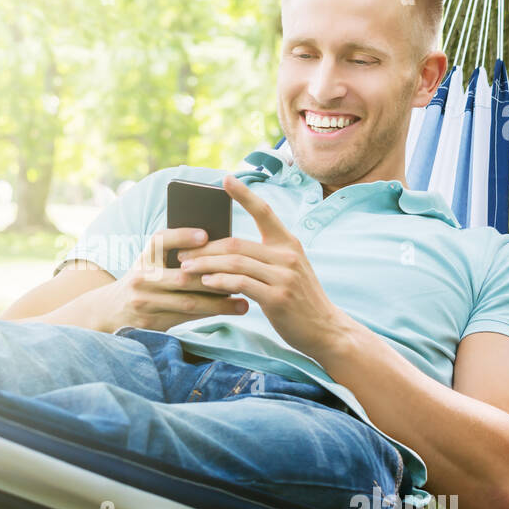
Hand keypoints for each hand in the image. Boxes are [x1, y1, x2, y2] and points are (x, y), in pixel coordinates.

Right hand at [95, 225, 249, 331]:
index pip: (161, 240)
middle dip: (215, 278)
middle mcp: (141, 278)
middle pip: (182, 277)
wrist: (111, 310)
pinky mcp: (149, 324)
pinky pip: (184, 319)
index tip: (205, 235)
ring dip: (218, 303)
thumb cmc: (145, 279)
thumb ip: (176, 254)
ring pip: (188, 303)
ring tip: (243, 301)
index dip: (182, 236)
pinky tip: (228, 312)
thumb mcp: (152, 261)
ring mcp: (144, 303)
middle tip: (242, 277)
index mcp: (144, 257)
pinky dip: (208, 315)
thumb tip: (219, 247)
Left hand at [175, 173, 346, 355]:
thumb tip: (226, 249)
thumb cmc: (300, 299)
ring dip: (206, 265)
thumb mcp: (289, 269)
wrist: (325, 328)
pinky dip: (220, 282)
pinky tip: (206, 283)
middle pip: (236, 244)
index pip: (264, 211)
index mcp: (288, 243)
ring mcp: (284, 277)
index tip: (225, 179)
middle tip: (182, 254)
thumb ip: (266, 256)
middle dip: (205, 248)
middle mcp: (287, 256)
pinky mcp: (278, 298)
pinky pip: (241, 285)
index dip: (244, 194)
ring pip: (235, 263)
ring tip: (186, 269)